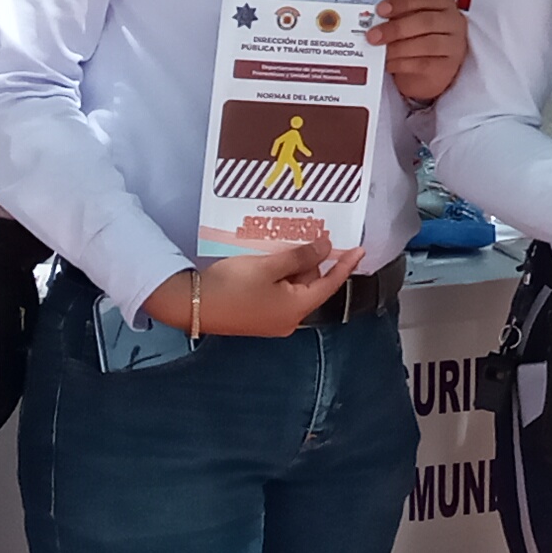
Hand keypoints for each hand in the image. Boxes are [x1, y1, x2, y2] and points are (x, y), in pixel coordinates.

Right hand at [143, 241, 357, 338]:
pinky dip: (279, 274)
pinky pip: (278, 291)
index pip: (330, 284)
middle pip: (310, 284)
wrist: (191, 305)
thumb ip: (300, 257)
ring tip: (287, 241)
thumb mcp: (269, 266)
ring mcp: (272, 319)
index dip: (345, 265)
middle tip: (310, 233)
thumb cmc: (232, 285)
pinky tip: (271, 256)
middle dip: (311, 260)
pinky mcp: (257, 316)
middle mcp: (289, 319)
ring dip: (293, 265)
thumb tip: (326, 248)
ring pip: (293, 286)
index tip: (360, 249)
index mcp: (297, 309)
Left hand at [370, 0, 466, 101]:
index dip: (402, 2)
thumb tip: (375, 23)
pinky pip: (425, 64)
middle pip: (426, 21)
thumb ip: (396, 18)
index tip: (380, 10)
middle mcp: (453, 21)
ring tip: (381, 52)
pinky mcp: (448, 66)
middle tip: (373, 36)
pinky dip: (403, 63)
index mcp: (442, 3)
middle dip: (396, 28)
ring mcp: (454, 45)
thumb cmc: (418, 37)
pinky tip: (390, 64)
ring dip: (398, 48)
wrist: (430, 69)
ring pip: (427, 44)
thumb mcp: (409, 21)